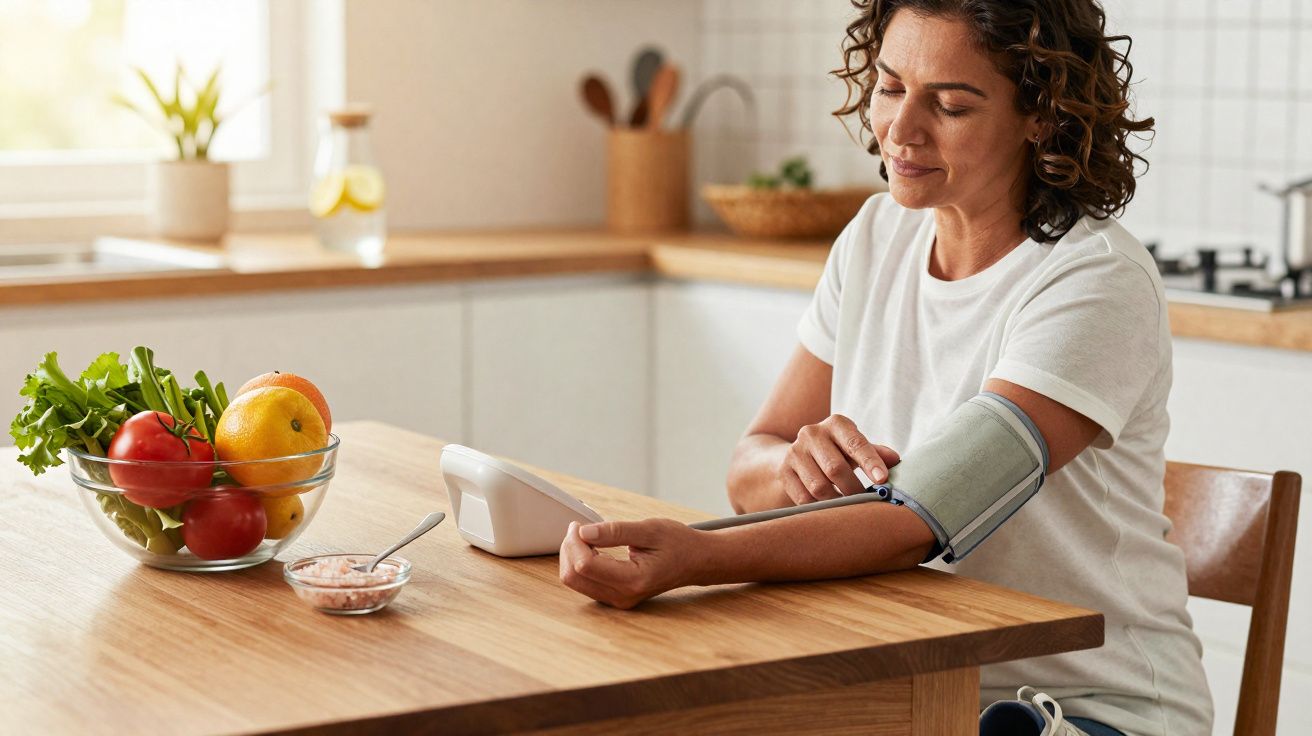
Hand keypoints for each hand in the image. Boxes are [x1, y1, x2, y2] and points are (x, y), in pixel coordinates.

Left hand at [558, 519, 708, 608]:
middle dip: (569, 549)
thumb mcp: (650, 529)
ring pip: (575, 582)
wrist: (696, 562)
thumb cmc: (678, 544)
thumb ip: (615, 531)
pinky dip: (580, 563)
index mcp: (633, 580)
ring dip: (573, 556)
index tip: (579, 524)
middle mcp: (623, 596)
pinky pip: (584, 583)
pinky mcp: (615, 597)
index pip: (585, 566)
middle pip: (574, 577)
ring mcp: (618, 600)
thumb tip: (584, 532)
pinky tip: (592, 549)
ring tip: (587, 537)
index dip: (575, 542)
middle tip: (579, 528)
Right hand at [779, 414, 899, 503]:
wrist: (799, 453)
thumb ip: (875, 453)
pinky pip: (804, 498)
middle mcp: (812, 433)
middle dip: (854, 489)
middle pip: (835, 468)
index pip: (855, 443)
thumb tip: (895, 460)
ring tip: (848, 505)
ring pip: (819, 486)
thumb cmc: (838, 451)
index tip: (883, 479)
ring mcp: (795, 452)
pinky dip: (820, 507)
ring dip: (837, 501)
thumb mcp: (856, 447)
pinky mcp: (784, 471)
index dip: (870, 462)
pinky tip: (829, 507)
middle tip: (866, 501)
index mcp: (836, 424)